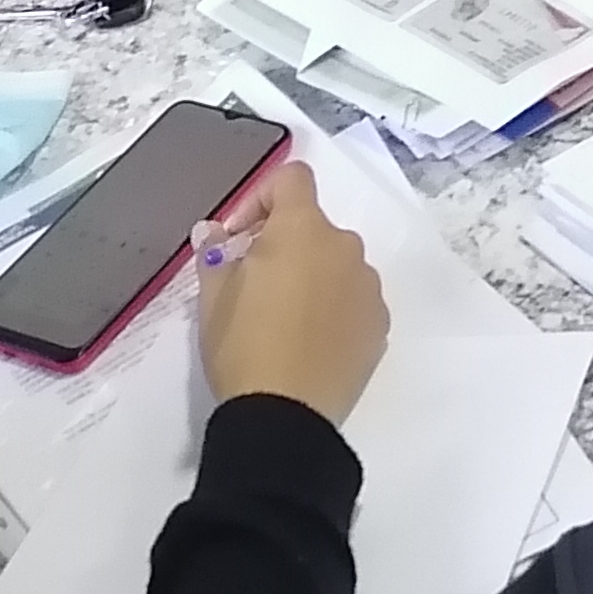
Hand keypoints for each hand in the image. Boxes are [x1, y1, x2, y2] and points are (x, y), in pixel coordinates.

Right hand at [196, 163, 387, 428]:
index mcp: (303, 228)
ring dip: (312, 276)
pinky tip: (310, 342)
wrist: (285, 416)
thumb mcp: (213, 298)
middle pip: (314, 226)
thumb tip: (212, 230)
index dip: (262, 198)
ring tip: (284, 320)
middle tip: (254, 284)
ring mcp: (368, 287)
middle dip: (284, 245)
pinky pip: (354, 300)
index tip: (239, 238)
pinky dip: (334, 309)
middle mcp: (345, 247)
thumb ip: (215, 253)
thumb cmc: (243, 345)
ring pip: (337, 264)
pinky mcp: (380, 325)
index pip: (292, 178)